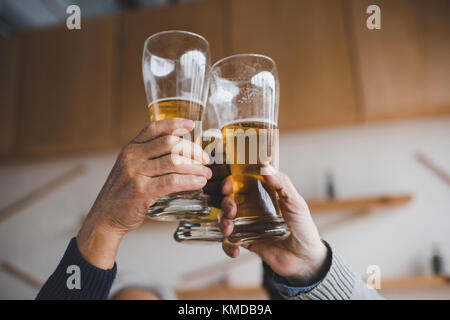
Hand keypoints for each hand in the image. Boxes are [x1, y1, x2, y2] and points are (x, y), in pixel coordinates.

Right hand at [77, 118, 211, 268]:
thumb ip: (148, 158)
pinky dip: (190, 181)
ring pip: (174, 162)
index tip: (191, 125)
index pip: (154, 128)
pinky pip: (172, 182)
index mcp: (130, 149)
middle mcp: (132, 157)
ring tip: (206, 174)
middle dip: (192, 150)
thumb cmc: (123, 194)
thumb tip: (179, 153)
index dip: (174, 124)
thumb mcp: (130, 169)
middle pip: (170, 143)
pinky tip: (199, 183)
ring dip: (195, 167)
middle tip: (205, 160)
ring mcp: (136, 173)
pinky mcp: (142, 191)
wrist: (105, 218)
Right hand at [220, 165, 329, 284]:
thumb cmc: (304, 228)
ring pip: (227, 219)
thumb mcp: (296, 203)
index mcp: (265, 195)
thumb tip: (265, 166)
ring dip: (223, 223)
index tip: (227, 187)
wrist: (305, 259)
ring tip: (229, 230)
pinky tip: (235, 250)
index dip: (232, 182)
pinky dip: (228, 246)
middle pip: (231, 200)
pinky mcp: (247, 242)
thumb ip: (282, 184)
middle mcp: (254, 208)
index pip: (243, 183)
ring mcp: (249, 225)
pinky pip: (230, 242)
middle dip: (226, 204)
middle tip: (231, 210)